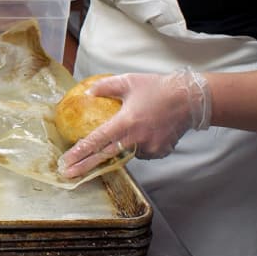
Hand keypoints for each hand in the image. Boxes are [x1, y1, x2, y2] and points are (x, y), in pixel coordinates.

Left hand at [58, 68, 212, 178]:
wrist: (190, 99)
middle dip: (85, 167)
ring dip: (120, 146)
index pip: (97, 140)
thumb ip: (104, 87)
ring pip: (125, 153)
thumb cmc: (158, 88)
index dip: (79, 152)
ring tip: (133, 129)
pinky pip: (141, 152)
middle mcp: (137, 138)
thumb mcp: (127, 81)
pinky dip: (137, 145)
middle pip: (105, 157)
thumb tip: (87, 94)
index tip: (66, 162)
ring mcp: (149, 148)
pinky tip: (144, 130)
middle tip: (68, 174)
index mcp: (126, 122)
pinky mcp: (160, 152)